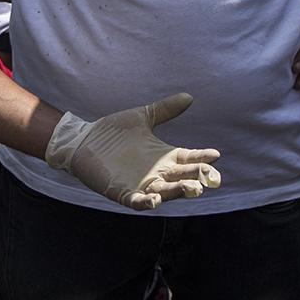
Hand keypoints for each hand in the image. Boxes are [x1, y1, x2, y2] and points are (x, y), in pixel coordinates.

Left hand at [43, 92, 222, 210]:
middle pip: (183, 178)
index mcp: (164, 157)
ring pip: (165, 192)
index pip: (189, 160)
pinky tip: (155, 199)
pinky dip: (147, 202)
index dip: (202, 159)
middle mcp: (157, 173)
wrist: (84, 140)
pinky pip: (138, 202)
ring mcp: (141, 185)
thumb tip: (189, 97)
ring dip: (178, 191)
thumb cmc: (113, 131)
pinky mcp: (123, 192)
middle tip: (210, 177)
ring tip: (192, 188)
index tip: (216, 154)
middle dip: (197, 178)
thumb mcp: (142, 118)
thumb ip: (164, 110)